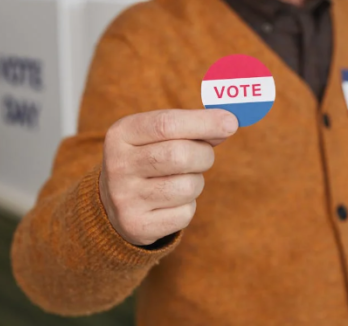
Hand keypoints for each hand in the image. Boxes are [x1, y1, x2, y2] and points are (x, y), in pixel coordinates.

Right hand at [99, 109, 237, 245]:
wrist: (115, 205)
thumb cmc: (150, 159)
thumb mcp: (159, 136)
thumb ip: (193, 127)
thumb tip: (228, 124)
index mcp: (121, 134)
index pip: (166, 124)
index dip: (203, 122)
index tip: (231, 123)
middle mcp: (117, 165)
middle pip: (180, 155)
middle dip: (204, 155)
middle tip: (204, 157)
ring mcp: (124, 198)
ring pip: (187, 187)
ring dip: (196, 182)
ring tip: (181, 180)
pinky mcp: (137, 226)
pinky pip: (185, 213)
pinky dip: (188, 206)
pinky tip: (171, 203)